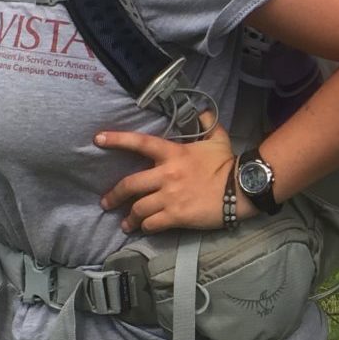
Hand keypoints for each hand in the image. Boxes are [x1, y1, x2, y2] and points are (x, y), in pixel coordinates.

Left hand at [95, 110, 239, 232]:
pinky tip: (145, 228)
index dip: (117, 140)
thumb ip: (207, 124)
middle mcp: (166, 174)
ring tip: (126, 223)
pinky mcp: (176, 216)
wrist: (240, 189)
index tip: (97, 139)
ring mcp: (170, 196)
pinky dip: (146, 227)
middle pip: (130, 185)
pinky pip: (152, 224)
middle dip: (114, 195)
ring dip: (129, 217)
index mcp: (173, 153)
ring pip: (138, 208)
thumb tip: (203, 111)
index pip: (140, 143)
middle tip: (106, 202)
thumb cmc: (227, 163)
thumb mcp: (218, 139)